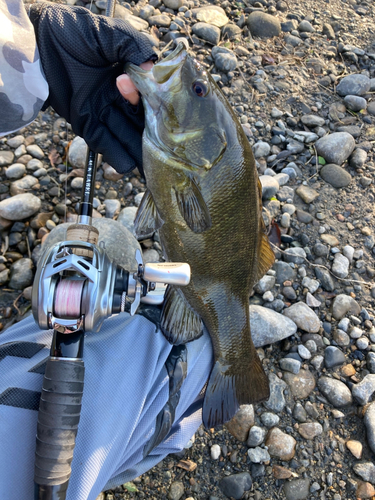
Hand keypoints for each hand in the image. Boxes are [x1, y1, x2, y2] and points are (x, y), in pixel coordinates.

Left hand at [29, 3, 156, 173]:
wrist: (37, 44)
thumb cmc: (72, 33)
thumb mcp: (109, 34)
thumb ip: (134, 46)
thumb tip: (151, 68)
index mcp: (130, 79)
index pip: (151, 101)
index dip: (158, 109)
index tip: (162, 113)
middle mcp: (119, 99)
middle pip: (142, 125)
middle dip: (153, 139)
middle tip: (165, 151)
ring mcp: (102, 113)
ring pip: (126, 139)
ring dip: (137, 150)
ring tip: (148, 164)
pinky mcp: (85, 124)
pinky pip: (103, 144)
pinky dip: (115, 155)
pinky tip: (126, 163)